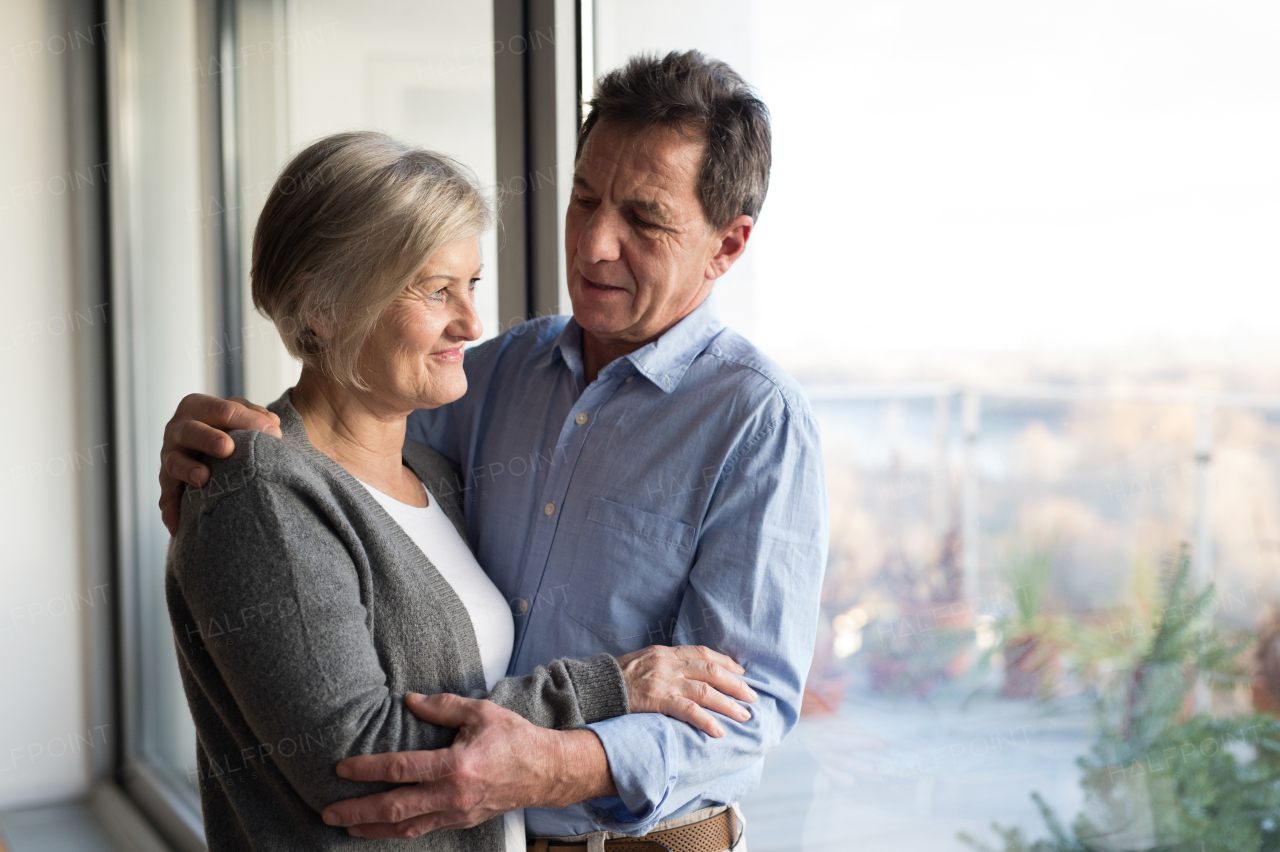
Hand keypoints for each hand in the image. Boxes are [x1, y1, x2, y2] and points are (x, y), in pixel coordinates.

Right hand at [159, 394, 280, 534]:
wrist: (213, 442)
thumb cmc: (232, 426)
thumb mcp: (244, 415)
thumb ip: (258, 417)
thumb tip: (272, 425)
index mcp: (198, 406)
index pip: (223, 410)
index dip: (248, 420)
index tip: (273, 432)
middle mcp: (179, 428)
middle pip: (191, 431)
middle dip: (208, 438)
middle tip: (227, 448)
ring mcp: (170, 455)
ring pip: (174, 462)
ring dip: (187, 470)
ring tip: (203, 478)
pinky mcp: (168, 481)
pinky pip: (167, 496)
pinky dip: (171, 510)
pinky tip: (177, 525)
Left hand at [321, 693, 611, 839]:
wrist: (546, 771)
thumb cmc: (514, 738)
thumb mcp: (480, 712)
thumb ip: (442, 706)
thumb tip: (408, 701)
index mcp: (456, 766)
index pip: (401, 769)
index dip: (368, 769)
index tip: (342, 769)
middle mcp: (453, 795)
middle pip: (394, 808)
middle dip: (357, 811)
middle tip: (327, 811)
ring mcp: (456, 813)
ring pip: (405, 827)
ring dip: (370, 828)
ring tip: (344, 825)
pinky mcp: (461, 821)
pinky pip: (422, 830)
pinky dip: (396, 832)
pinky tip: (379, 828)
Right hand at [617, 645, 756, 737]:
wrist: (593, 688)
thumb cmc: (616, 679)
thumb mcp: (643, 662)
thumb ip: (665, 665)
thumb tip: (687, 674)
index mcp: (665, 652)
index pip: (703, 653)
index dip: (725, 663)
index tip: (741, 673)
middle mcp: (668, 663)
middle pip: (710, 671)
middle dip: (735, 684)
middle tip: (752, 697)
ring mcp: (663, 681)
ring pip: (705, 691)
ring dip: (728, 704)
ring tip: (744, 716)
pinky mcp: (656, 700)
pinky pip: (688, 710)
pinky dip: (706, 720)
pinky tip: (719, 730)